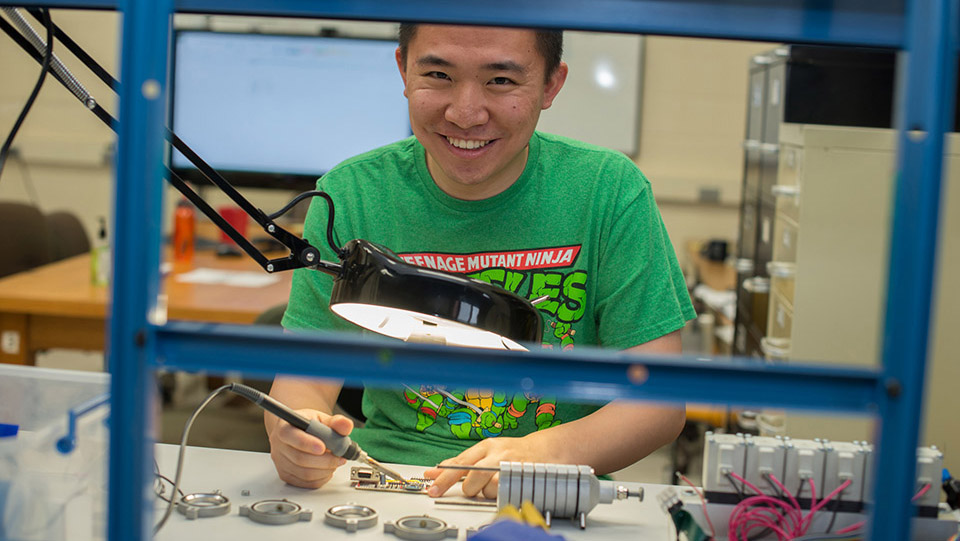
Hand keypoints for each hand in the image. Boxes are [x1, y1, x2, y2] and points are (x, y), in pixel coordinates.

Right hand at [267, 408, 352, 488]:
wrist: (301, 432)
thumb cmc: (310, 425)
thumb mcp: (322, 418)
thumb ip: (336, 422)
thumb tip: (346, 425)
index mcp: (285, 427)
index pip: (290, 436)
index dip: (307, 443)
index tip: (323, 447)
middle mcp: (279, 445)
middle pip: (300, 458)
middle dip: (325, 460)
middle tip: (339, 456)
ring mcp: (281, 462)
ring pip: (304, 473)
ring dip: (325, 469)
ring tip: (336, 461)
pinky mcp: (286, 475)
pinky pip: (306, 483)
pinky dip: (321, 478)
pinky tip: (328, 469)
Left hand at [423, 436, 548, 498]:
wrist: (545, 449)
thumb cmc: (512, 452)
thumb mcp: (485, 451)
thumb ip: (460, 462)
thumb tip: (434, 472)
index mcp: (485, 446)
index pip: (459, 462)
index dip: (444, 477)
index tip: (433, 489)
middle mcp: (496, 453)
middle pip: (472, 477)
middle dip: (470, 488)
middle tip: (474, 487)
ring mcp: (508, 465)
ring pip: (487, 487)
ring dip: (487, 491)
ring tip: (495, 483)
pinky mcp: (519, 476)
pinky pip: (502, 492)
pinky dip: (500, 494)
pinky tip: (504, 486)